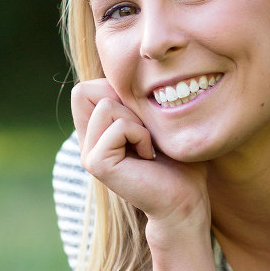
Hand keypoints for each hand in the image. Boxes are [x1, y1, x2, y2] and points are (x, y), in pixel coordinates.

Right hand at [72, 79, 210, 235]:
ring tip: (147, 146)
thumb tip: (124, 70)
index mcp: (96, 131)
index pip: (86, 87)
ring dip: (137, 121)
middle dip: (122, 102)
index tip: (142, 119)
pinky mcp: (96, 163)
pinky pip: (118, 126)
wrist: (185, 199)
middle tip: (143, 131)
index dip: (116, 90)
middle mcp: (86, 141)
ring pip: (106, 105)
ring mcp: (88, 153)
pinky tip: (148, 156)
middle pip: (84, 90)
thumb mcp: (154, 119)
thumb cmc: (179, 160)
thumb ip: (133, 99)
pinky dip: (141, 135)